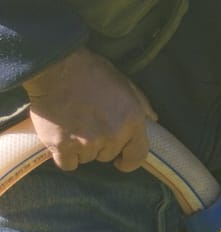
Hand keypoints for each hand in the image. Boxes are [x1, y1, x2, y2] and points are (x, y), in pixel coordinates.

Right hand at [23, 49, 156, 171]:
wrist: (56, 68)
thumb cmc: (91, 72)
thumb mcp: (125, 83)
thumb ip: (141, 104)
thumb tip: (153, 119)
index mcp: (132, 119)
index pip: (138, 155)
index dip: (129, 160)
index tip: (121, 160)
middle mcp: (113, 134)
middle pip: (108, 155)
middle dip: (100, 144)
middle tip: (88, 123)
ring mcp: (88, 142)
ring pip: (87, 159)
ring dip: (80, 148)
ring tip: (73, 124)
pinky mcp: (63, 146)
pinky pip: (68, 163)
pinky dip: (63, 154)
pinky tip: (61, 136)